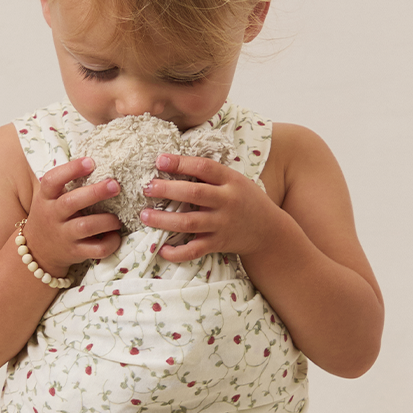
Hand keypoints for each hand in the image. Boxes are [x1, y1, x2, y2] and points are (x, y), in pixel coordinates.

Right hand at [23, 157, 121, 274]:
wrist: (37, 251)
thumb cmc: (51, 215)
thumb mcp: (50, 197)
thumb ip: (67, 182)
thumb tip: (97, 158)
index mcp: (46, 198)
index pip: (52, 180)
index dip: (71, 169)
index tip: (90, 161)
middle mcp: (53, 215)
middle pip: (72, 202)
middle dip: (95, 192)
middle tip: (115, 185)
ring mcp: (64, 235)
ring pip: (86, 226)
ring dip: (107, 220)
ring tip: (118, 218)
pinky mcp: (75, 252)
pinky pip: (96, 249)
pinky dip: (111, 243)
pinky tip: (115, 235)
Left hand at [139, 153, 271, 262]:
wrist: (268, 231)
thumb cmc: (245, 200)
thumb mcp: (235, 180)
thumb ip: (210, 174)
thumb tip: (174, 163)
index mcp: (231, 180)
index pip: (204, 167)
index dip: (181, 162)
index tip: (160, 160)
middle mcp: (227, 202)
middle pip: (194, 193)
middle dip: (167, 190)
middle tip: (147, 187)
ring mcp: (222, 224)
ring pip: (189, 223)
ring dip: (164, 220)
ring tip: (144, 215)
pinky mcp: (218, 244)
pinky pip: (195, 250)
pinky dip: (178, 252)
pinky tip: (162, 249)